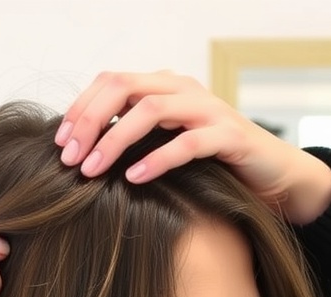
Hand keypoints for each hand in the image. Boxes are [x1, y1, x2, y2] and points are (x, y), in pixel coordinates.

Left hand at [55, 70, 330, 223]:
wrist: (271, 174)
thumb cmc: (210, 165)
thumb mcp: (165, 147)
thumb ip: (133, 141)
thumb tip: (81, 156)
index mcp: (164, 87)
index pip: (111, 83)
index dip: (81, 109)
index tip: (58, 145)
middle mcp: (183, 90)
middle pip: (124, 88)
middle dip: (90, 122)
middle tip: (68, 159)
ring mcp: (208, 110)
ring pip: (150, 110)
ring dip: (115, 141)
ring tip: (91, 171)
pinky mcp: (229, 137)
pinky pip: (187, 143)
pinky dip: (156, 159)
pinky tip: (133, 179)